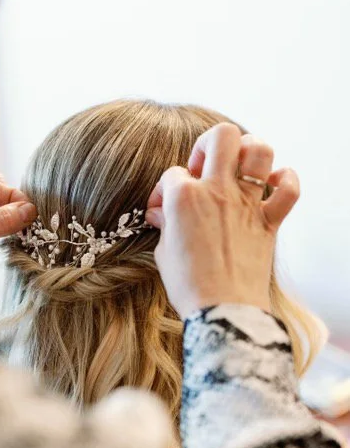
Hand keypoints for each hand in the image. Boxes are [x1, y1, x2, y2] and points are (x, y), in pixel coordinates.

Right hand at [145, 123, 299, 319]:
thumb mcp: (164, 252)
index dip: (163, 190)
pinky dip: (285, 181)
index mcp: (184, 199)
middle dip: (209, 144)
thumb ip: (165, 225)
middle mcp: (217, 192)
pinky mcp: (269, 222)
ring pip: (259, 150)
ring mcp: (246, 204)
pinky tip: (273, 184)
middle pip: (221, 137)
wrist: (224, 310)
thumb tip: (160, 212)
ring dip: (249, 152)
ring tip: (238, 167)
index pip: (172, 174)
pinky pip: (289, 189)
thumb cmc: (189, 286)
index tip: (162, 210)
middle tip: (203, 166)